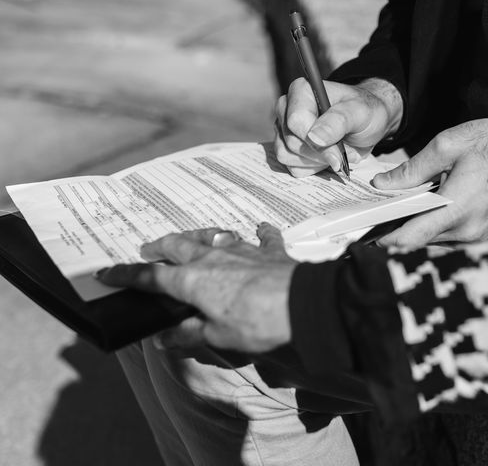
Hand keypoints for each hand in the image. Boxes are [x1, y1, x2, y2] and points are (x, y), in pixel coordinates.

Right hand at [97, 224, 297, 353]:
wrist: (300, 303)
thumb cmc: (256, 323)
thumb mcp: (219, 335)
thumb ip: (189, 333)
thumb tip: (162, 337)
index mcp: (193, 280)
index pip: (152, 277)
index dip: (128, 275)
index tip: (108, 273)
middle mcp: (212, 257)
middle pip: (178, 245)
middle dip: (159, 246)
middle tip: (149, 250)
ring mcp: (241, 249)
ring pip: (212, 234)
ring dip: (197, 235)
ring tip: (189, 237)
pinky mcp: (268, 249)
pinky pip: (262, 236)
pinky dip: (260, 233)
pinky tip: (261, 228)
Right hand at [274, 77, 402, 176]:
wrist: (366, 125)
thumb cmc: (363, 112)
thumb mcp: (360, 112)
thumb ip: (338, 121)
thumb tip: (314, 137)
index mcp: (302, 91)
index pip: (296, 121)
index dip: (316, 142)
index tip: (339, 154)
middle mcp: (287, 107)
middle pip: (292, 141)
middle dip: (320, 153)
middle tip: (342, 151)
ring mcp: (283, 128)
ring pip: (287, 156)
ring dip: (315, 161)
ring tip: (334, 151)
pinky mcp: (285, 147)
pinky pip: (291, 167)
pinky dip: (312, 168)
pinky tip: (325, 157)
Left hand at [372, 118, 487, 246]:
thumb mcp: (448, 145)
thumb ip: (412, 169)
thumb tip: (382, 185)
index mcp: (456, 208)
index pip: (411, 237)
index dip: (384, 241)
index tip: (363, 239)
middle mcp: (468, 230)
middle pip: (419, 242)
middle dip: (394, 233)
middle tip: (372, 221)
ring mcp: (478, 234)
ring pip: (434, 240)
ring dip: (413, 229)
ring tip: (392, 214)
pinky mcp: (483, 232)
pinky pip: (449, 236)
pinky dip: (431, 227)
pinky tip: (421, 211)